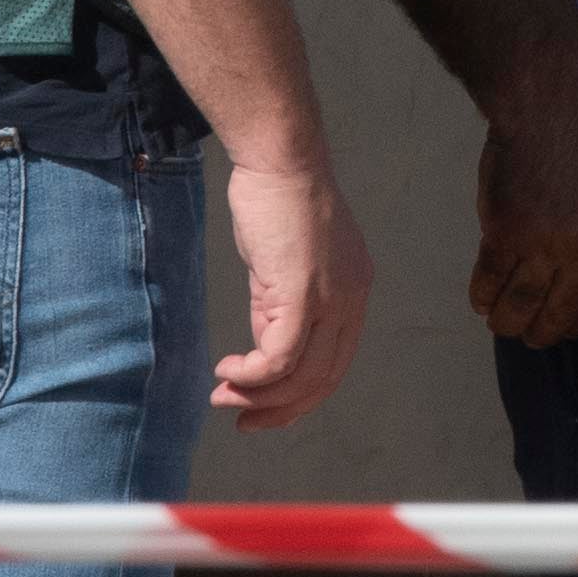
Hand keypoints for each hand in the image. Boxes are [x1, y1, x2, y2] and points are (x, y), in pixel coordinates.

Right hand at [209, 146, 372, 429]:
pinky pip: (279, 358)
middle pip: (323, 380)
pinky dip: (251, 376)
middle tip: (239, 417)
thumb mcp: (283, 266)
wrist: (279, 159)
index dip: (298, 395)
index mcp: (354, 294)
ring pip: (301, 376)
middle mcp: (352, 301)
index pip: (334, 363)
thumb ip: (279, 307)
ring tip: (223, 396)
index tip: (262, 406)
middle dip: (279, 409)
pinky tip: (227, 372)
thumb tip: (263, 348)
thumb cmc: (276, 202)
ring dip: (258, 397)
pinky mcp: (303, 295)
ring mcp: (332, 299)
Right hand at [467, 64, 577, 348]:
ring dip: (508, 321)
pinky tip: (481, 300)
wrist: (551, 103)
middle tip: (531, 335)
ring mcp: (544, 244)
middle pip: (561, 311)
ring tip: (502, 324)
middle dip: (543, 331)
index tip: (566, 330)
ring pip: (522, 303)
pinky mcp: (505, 233)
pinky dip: (483, 295)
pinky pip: (490, 279)